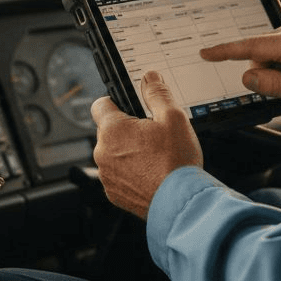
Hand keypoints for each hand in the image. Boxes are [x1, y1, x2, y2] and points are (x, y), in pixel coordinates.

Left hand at [90, 71, 202, 219]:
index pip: (100, 104)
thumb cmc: (176, 162)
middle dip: (127, 129)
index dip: (115, 101)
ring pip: (113, 154)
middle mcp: (103, 153)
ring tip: (154, 156)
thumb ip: (157, 93)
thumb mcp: (173, 117)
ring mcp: (107, 176)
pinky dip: (131, 173)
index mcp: (112, 130)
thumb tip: (149, 77)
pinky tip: (151, 173)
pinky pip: (118, 175)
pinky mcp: (114, 194)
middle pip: (108, 131)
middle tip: (152, 134)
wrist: (180, 203)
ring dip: (128, 152)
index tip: (129, 106)